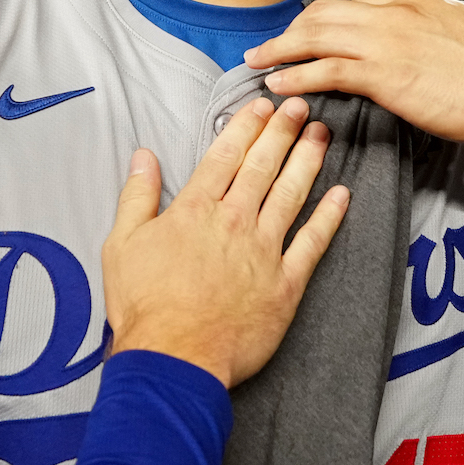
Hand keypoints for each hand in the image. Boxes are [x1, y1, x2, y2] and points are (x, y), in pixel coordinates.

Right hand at [102, 96, 348, 387]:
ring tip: (321, 134)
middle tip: (299, 105)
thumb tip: (143, 155)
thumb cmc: (143, 306)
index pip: (225, 155)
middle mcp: (233, 221)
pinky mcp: (285, 284)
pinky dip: (329, 217)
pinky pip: (312, 243)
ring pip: (291, 194)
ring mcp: (263, 251)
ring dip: (308, 160)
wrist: (174, 359)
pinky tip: (342, 195)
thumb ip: (137, 195)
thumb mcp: (121, 244)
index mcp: (194, 210)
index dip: (245, 126)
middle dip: (282, 130)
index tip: (261, 105)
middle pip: (262, 166)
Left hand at [243, 0, 463, 166]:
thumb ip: (431, 36)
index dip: (320, 21)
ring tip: (257, 64)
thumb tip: (414, 52)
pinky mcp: (388, 75)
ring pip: (317, 36)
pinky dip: (296, 76)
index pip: (353, 5)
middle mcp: (397, 13)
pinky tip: (279, 85)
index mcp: (416, 1)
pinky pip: (326, 70)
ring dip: (280, 50)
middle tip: (267, 48)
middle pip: (324, 14)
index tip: (302, 34)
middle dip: (291, 32)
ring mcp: (390, 41)